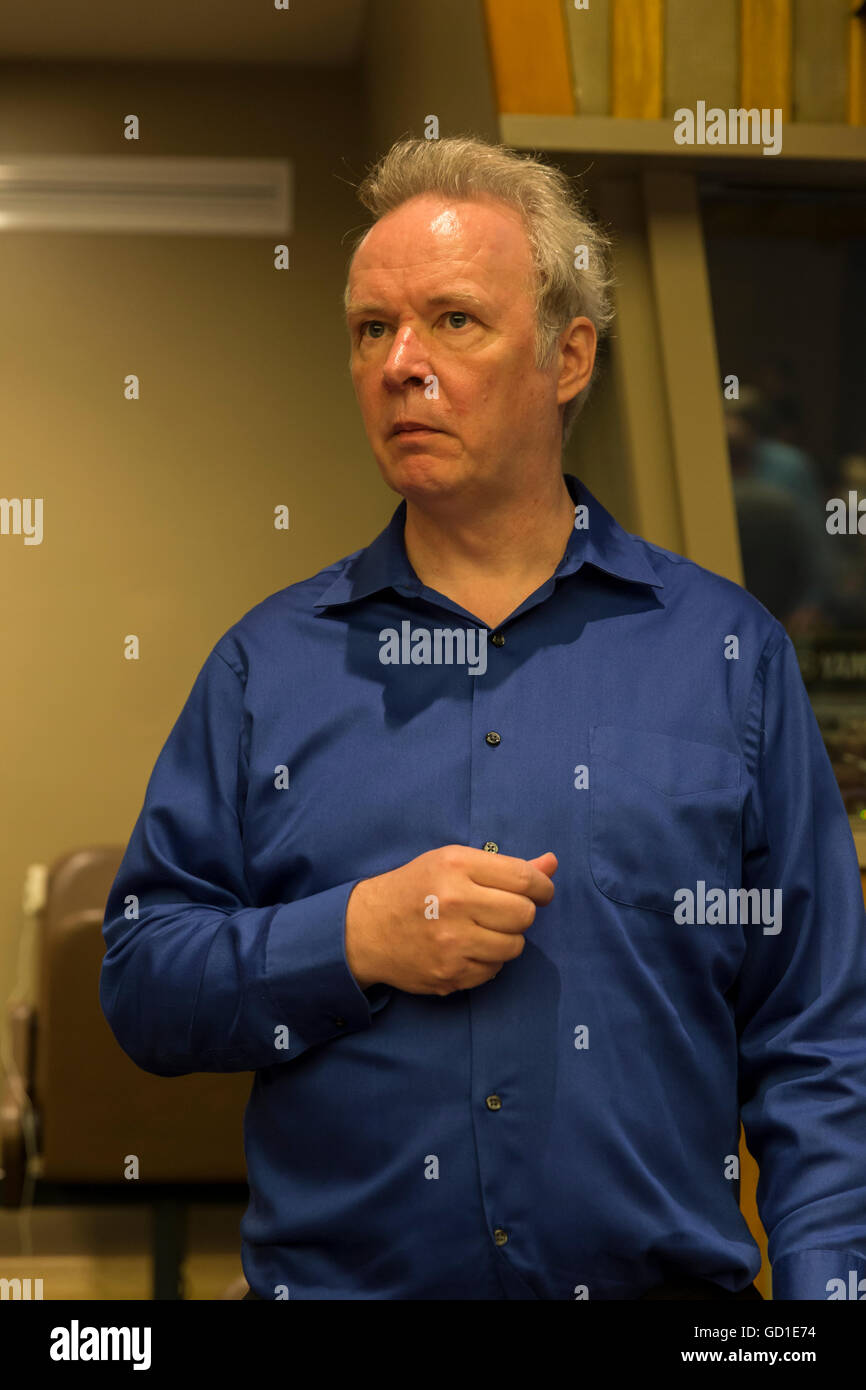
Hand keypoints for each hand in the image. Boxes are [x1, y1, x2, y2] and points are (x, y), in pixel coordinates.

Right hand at [345, 845, 557, 995]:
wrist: (366, 929)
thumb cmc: (415, 888)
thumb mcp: (453, 862)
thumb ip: (505, 866)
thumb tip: (552, 863)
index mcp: (456, 866)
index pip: (523, 878)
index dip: (542, 886)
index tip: (541, 891)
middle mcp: (454, 902)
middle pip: (524, 914)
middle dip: (522, 913)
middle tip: (504, 911)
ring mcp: (451, 943)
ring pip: (514, 946)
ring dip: (507, 939)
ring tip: (483, 930)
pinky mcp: (448, 974)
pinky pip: (494, 970)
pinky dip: (488, 960)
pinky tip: (467, 948)